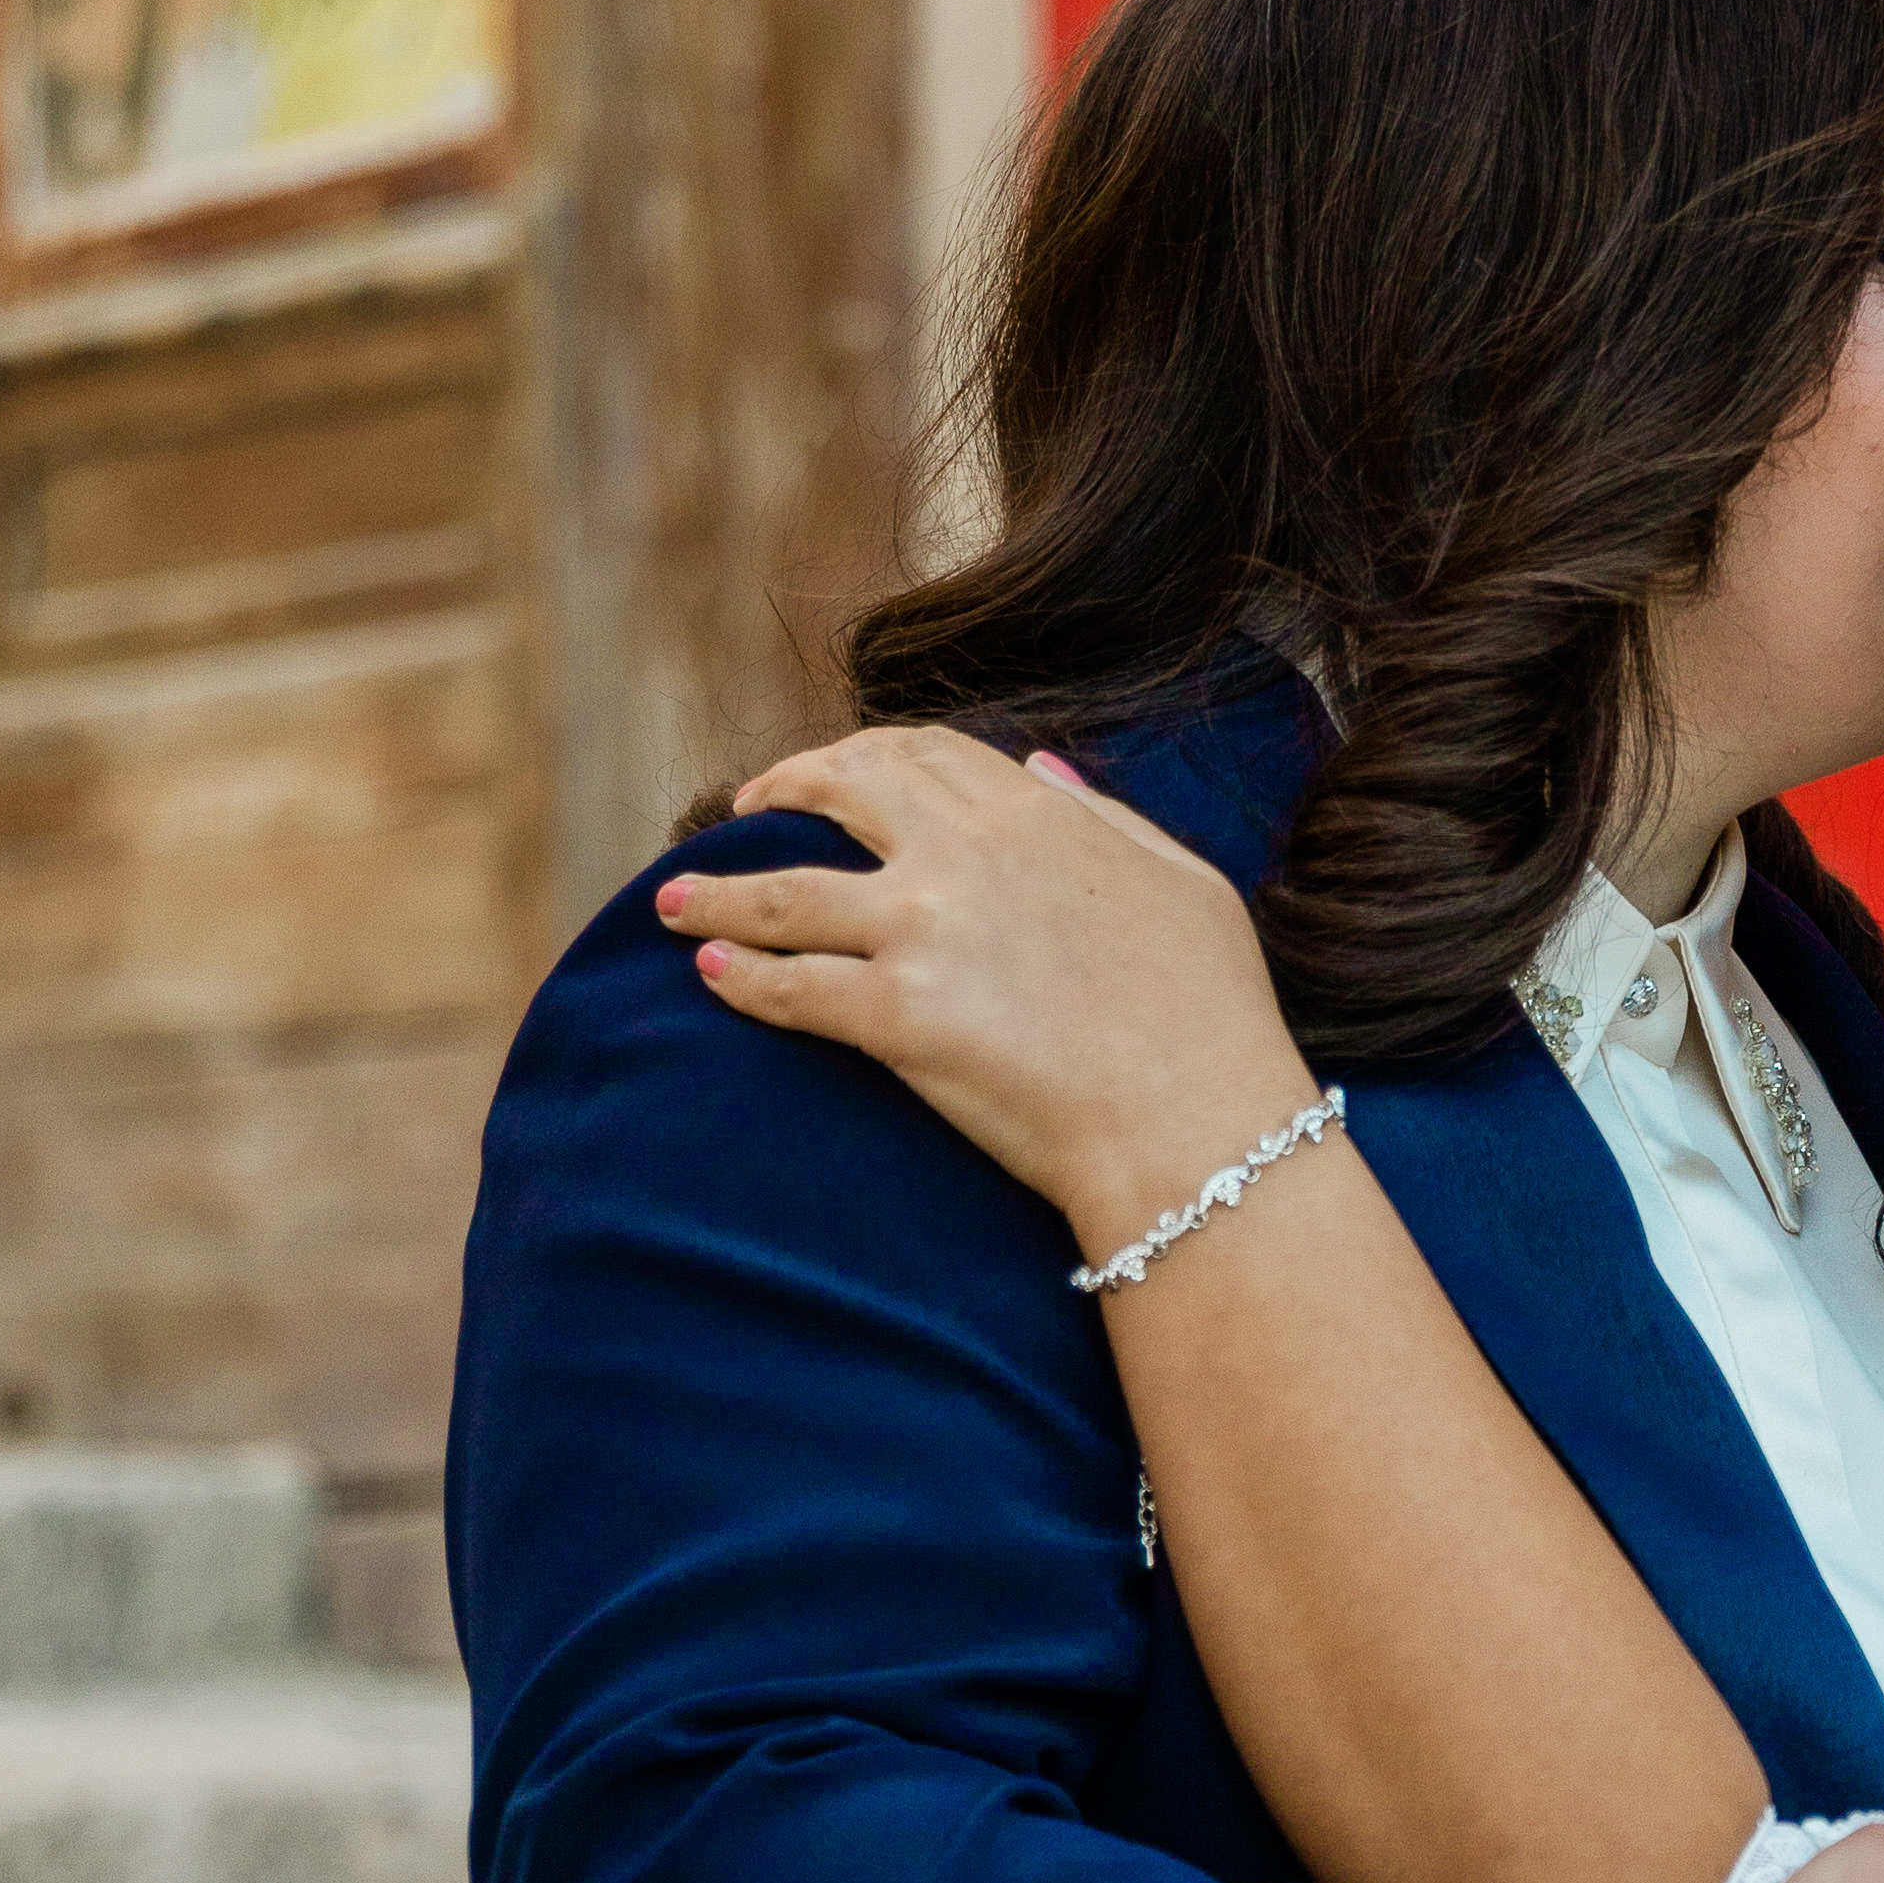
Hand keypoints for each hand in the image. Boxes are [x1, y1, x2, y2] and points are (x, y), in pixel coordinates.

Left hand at [665, 729, 1307, 1262]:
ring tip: (671, 903)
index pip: (923, 754)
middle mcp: (965, 856)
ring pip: (782, 897)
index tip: (836, 775)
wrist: (1198, 1128)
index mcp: (1034, 816)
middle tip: (738, 816)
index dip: (863, 757)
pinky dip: (740, 980)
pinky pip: (789, 989)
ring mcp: (923, 935)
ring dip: (715, 895)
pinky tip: (711, 977)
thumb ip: (1101, 816)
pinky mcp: (895, 1020)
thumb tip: (1038, 770)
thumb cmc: (1212, 1017)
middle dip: (776, 794)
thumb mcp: (1182, 882)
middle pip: (838, 794)